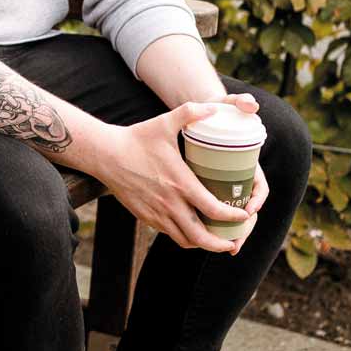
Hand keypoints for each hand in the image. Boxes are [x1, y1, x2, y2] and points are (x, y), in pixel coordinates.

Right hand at [93, 102, 250, 253]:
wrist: (106, 155)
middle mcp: (170, 204)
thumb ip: (190, 112)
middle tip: (234, 240)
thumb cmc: (136, 139)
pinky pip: (170, 234)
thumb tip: (212, 107)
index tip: (244, 215)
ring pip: (186, 240)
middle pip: (202, 237)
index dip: (233, 217)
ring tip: (216, 240)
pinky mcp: (145, 216)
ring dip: (203, 244)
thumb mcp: (164, 123)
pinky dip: (185, 237)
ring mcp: (156, 213)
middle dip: (222, 243)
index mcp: (180, 184)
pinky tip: (192, 230)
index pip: (214, 210)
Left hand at [216, 91, 268, 252]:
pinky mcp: (217, 191)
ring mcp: (230, 187)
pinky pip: (221, 215)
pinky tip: (210, 241)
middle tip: (236, 242)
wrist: (207, 115)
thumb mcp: (229, 105)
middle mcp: (242, 179)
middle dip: (245, 227)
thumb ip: (240, 101)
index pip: (260, 188)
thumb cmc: (221, 111)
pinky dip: (219, 229)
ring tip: (226, 247)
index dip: (257, 200)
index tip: (249, 210)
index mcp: (250, 164)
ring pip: (235, 216)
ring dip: (234, 233)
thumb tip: (251, 105)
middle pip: (249, 209)